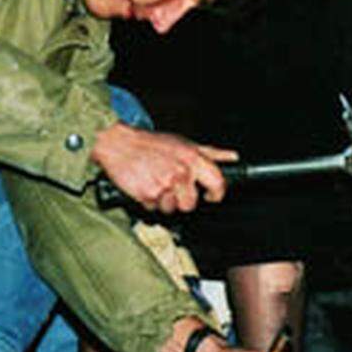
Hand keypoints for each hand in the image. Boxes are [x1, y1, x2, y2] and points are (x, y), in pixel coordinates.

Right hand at [91, 122, 237, 213]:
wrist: (119, 143)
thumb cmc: (151, 144)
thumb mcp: (184, 143)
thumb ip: (211, 153)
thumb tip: (232, 157)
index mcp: (192, 158)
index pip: (218, 183)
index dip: (216, 193)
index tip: (211, 196)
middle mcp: (180, 172)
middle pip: (191, 204)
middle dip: (182, 200)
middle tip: (172, 186)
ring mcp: (164, 185)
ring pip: (171, 208)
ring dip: (164, 201)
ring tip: (156, 182)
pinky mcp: (147, 194)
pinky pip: (153, 208)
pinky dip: (148, 200)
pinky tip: (145, 184)